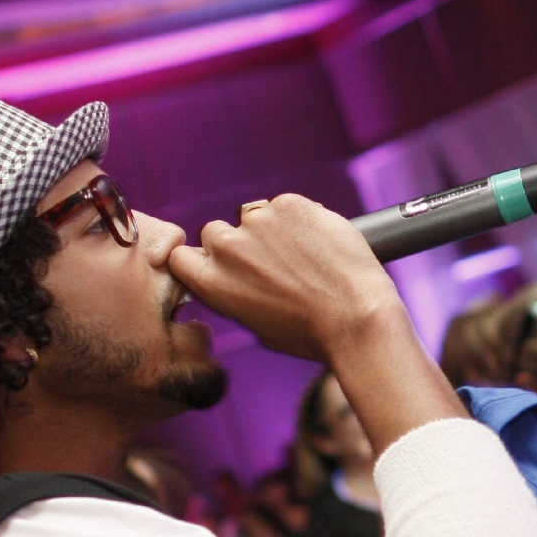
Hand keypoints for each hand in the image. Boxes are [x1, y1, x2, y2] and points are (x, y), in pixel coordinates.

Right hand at [168, 195, 401, 362]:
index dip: (201, 258)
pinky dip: (299, 219)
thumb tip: (240, 276)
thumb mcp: (257, 324)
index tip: (218, 265)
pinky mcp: (291, 203)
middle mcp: (228, 248)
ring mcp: (259, 221)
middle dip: (237, 244)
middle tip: (271, 263)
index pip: (180, 256)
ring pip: (253, 215)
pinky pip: (286, 205)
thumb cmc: (311, 333)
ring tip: (302, 255)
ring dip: (270, 229)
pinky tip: (319, 243)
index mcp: (212, 283)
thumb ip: (235, 293)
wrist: (356, 317)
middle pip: (215, 232)